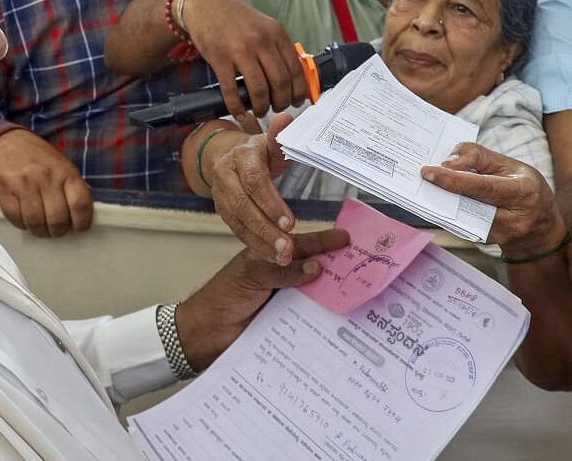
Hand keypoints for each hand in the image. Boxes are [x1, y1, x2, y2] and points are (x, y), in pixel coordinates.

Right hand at [0, 128, 92, 236]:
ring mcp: (24, 183)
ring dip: (41, 231)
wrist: (10, 143)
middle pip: (57, 218)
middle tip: (57, 229)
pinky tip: (26, 219)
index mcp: (66, 172)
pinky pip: (16, 219)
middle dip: (59, 230)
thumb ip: (74, 189)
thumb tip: (83, 214)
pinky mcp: (4, 190)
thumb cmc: (41, 159)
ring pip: (36, 222)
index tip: (80, 226)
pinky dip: (23, 225)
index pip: (80, 204)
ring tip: (42, 228)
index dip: (82, 222)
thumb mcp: (64, 167)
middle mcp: (46, 177)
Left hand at [175, 233, 349, 370]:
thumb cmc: (223, 296)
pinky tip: (342, 322)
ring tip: (362, 294)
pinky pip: (309, 320)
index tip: (347, 238)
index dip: (324, 242)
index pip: (301, 246)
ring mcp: (286, 302)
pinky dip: (324, 320)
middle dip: (337, 269)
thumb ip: (282, 270)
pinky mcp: (287, 325)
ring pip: (315, 296)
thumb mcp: (252, 275)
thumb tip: (317, 267)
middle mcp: (282, 279)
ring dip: (335, 296)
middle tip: (366, 266)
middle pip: (314, 271)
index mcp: (271, 259)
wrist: (205, 333)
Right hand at [181, 0, 306, 116]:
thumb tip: (292, 76)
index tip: (297, 101)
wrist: (206, 3)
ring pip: (259, 89)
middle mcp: (261, 41)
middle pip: (280, 82)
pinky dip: (236, 106)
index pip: (295, 69)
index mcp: (276, 33)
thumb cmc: (236, 18)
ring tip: (259, 110)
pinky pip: (231, 90)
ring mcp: (239, 50)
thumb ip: (278, 48)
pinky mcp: (219, 58)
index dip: (298, 91)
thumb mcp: (264, 26)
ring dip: (261, 107)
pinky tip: (238, 111)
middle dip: (281, 102)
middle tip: (277, 108)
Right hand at [210, 113, 344, 264]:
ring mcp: (220, 194)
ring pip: (238, 221)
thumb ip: (280, 136)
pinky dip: (255, 244)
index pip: (254, 180)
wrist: (229, 155)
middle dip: (266, 228)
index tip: (290, 223)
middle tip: (287, 247)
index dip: (271, 203)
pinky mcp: (221, 210)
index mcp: (240, 155)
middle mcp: (225, 174)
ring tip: (283, 256)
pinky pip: (237, 230)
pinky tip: (272, 256)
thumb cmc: (258, 151)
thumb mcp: (271, 142)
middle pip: (243, 205)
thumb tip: (286, 119)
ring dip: (261, 241)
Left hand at [421, 142, 563, 258]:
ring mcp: (501, 235)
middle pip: (469, 202)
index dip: (455, 180)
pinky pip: (462, 224)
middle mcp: (514, 217)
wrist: (541, 227)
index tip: (429, 172)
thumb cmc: (524, 188)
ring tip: (427, 186)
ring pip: (461, 216)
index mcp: (523, 191)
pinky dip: (448, 211)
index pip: (483, 186)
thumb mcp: (508, 164)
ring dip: (442, 201)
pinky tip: (438, 200)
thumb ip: (478, 156)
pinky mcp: (488, 242)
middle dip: (443, 189)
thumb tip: (448, 162)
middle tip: (421, 177)